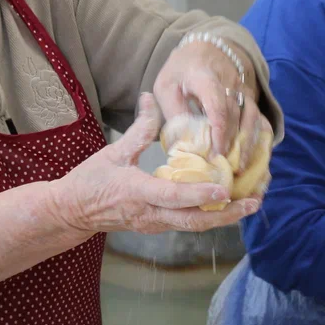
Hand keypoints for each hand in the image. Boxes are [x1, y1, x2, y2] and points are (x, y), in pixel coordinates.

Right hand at [49, 94, 258, 235]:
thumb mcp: (113, 152)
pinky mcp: (157, 226)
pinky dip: (210, 217)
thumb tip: (149, 98)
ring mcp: (154, 224)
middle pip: (193, 220)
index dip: (199, 193)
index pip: (172, 195)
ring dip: (223, 218)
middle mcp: (149, 213)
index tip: (224, 190)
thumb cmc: (90, 180)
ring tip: (249, 204)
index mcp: (137, 192)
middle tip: (252, 203)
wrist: (72, 212)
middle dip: (225, 214)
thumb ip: (138, 128)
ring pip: (193, 225)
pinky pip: (187, 223)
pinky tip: (228, 207)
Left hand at [154, 37, 261, 164]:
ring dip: (247, 142)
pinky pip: (259, 118)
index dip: (219, 129)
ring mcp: (243, 89)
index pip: (217, 102)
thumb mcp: (166, 86)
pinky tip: (253, 155)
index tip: (216, 152)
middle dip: (231, 142)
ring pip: (251, 117)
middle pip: (235, 114)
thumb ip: (173, 111)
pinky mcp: (250, 97)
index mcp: (203, 76)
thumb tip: (182, 142)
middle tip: (224, 167)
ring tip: (239, 166)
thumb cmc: (181, 71)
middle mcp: (229, 81)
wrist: (205, 49)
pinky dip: (258, 137)